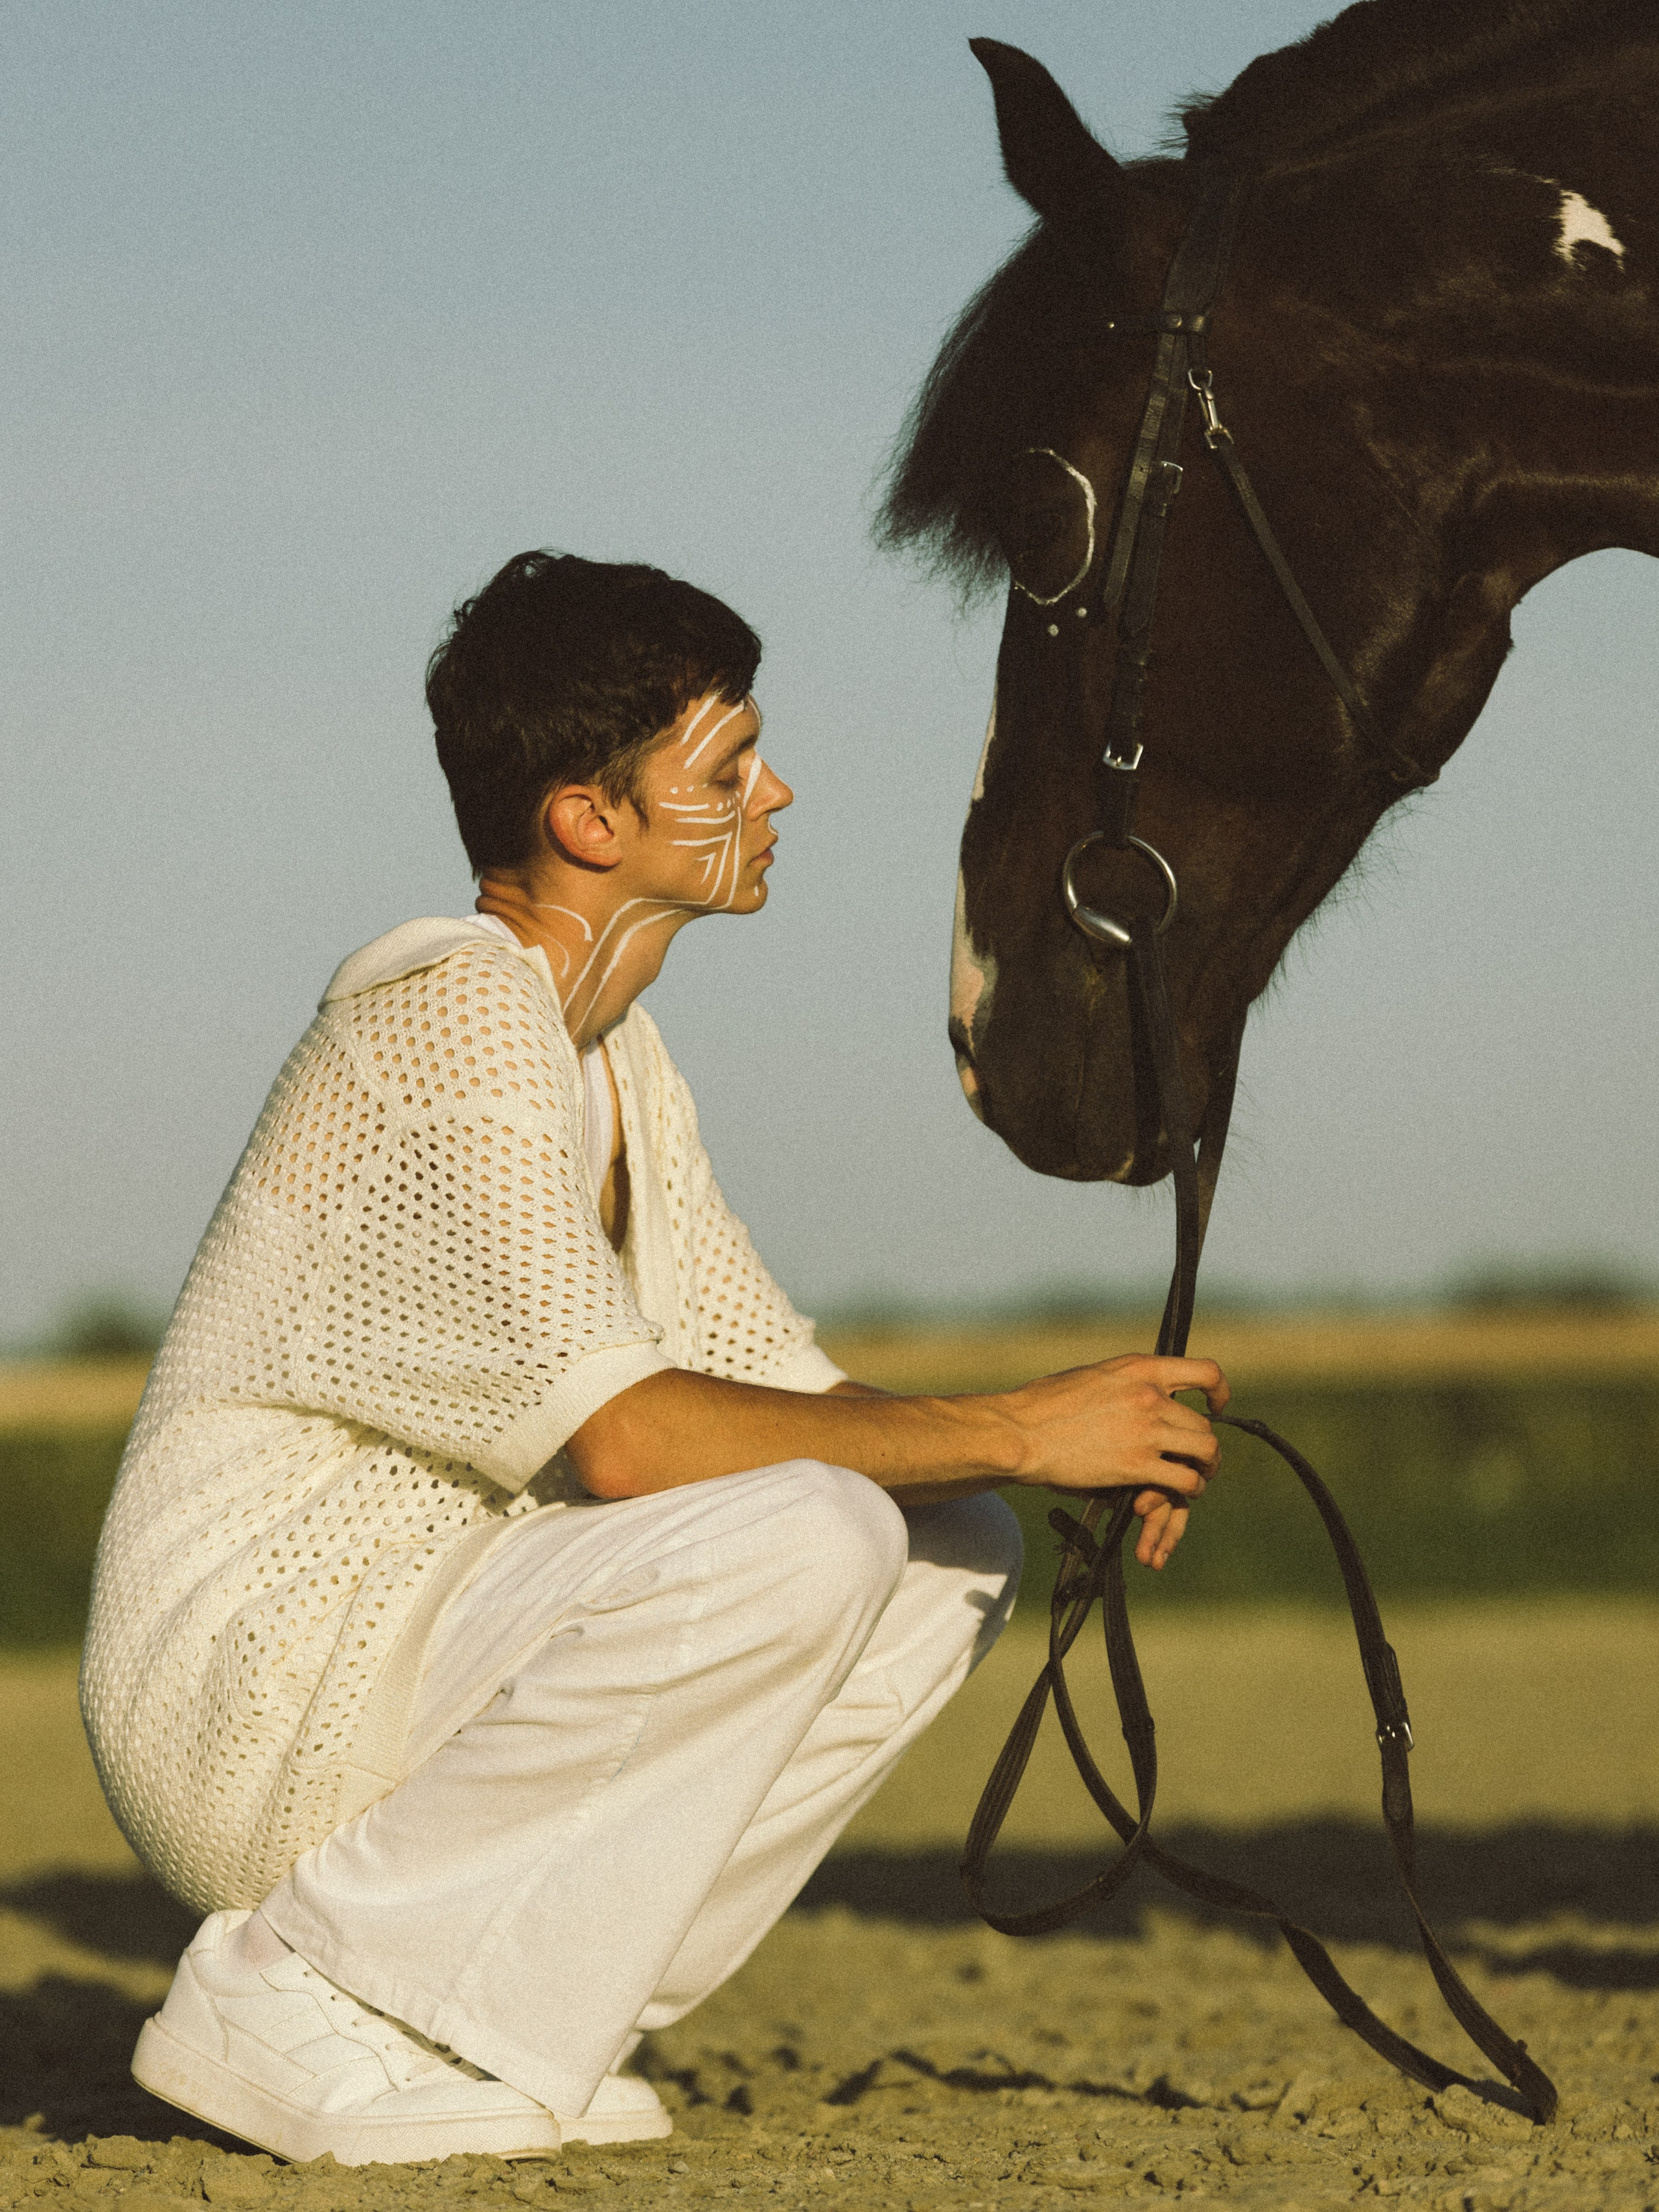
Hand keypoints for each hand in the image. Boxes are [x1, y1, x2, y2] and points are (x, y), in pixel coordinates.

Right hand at [1006, 1354, 1228, 1569]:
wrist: (1021, 1432)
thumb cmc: (1045, 1404)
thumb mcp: (1093, 1376)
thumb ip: (1124, 1383)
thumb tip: (1138, 1392)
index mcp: (1139, 1368)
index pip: (1205, 1371)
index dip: (1220, 1391)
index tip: (1215, 1406)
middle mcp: (1150, 1396)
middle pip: (1204, 1423)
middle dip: (1206, 1445)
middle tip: (1198, 1459)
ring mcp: (1146, 1430)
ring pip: (1205, 1450)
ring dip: (1206, 1468)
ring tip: (1196, 1477)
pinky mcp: (1137, 1465)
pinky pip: (1186, 1479)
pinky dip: (1191, 1488)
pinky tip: (1181, 1491)